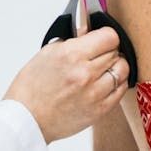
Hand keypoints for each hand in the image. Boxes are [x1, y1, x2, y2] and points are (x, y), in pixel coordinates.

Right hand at [3, 0, 130, 142]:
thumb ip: (73, 40)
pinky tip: (105, 82)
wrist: (27, 118)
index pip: (109, 36)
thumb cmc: (32, 88)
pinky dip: (116, 83)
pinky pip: (121, 90)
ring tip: (104, 68)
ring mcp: (94, 92)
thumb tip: (89, 31)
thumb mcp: (48, 53)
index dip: (106, 35)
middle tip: (99, 54)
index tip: (102, 38)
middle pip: (116, 51)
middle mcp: (85, 73)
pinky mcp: (100, 109)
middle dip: (109, 50)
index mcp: (72, 55)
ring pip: (123, 70)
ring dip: (115, 66)